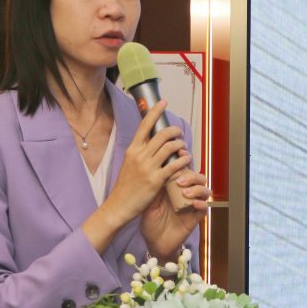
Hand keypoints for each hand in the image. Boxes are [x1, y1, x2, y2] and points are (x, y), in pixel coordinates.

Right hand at [83, 101, 204, 255]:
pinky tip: (187, 160)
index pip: (145, 125)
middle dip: (175, 131)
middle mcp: (140, 155)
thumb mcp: (129, 164)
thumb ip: (140, 152)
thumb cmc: (126, 185)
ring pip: (170, 147)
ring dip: (181, 145)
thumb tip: (152, 142)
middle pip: (162, 134)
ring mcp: (148, 167)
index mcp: (133, 149)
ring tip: (184, 148)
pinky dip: (184, 160)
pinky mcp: (155, 180)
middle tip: (180, 134)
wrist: (119, 205)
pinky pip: (175, 165)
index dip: (155, 111)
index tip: (163, 102)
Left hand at [141, 167, 210, 263]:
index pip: (184, 168)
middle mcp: (186, 193)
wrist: (153, 242)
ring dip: (197, 188)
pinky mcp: (196, 217)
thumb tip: (157, 165)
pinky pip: (205, 207)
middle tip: (179, 180)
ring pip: (204, 190)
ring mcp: (192, 204)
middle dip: (191, 175)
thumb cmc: (150, 220)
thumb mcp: (149, 200)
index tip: (178, 152)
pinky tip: (192, 204)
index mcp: (174, 186)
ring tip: (184, 193)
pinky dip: (201, 203)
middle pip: (197, 177)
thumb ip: (155, 184)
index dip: (184, 159)